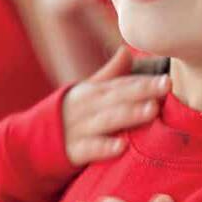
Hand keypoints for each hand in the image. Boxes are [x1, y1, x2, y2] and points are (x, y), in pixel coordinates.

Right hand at [63, 46, 170, 165]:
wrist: (34, 141)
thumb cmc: (72, 115)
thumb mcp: (87, 92)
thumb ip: (110, 75)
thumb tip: (127, 50)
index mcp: (93, 92)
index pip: (122, 84)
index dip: (144, 82)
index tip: (167, 79)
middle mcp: (87, 107)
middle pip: (117, 97)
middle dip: (142, 91)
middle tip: (165, 87)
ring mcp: (79, 128)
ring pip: (107, 120)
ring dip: (129, 114)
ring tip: (151, 110)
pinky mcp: (72, 150)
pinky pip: (89, 149)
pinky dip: (104, 147)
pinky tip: (122, 146)